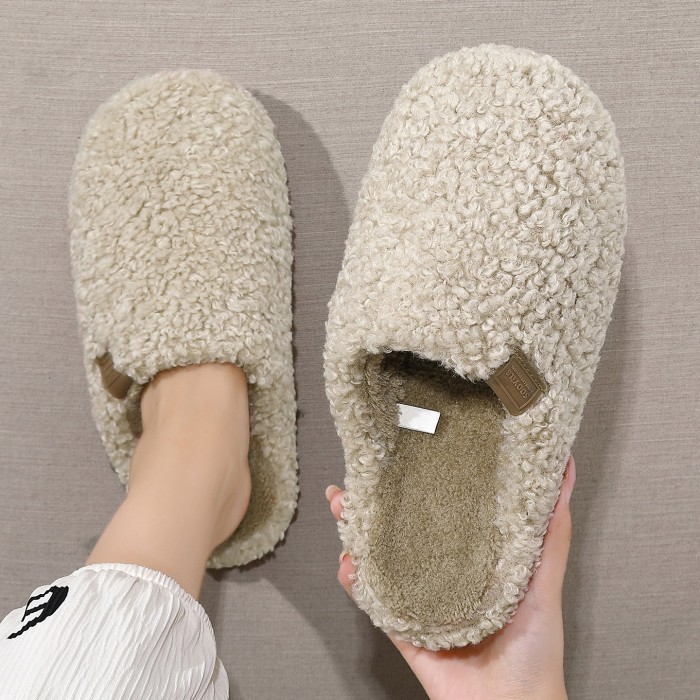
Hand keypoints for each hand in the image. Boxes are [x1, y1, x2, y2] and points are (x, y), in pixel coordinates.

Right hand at [326, 454, 575, 699]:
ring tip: (344, 507)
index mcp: (472, 561)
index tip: (406, 457)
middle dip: (375, 504)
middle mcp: (441, 577)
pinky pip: (372, 600)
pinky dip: (354, 580)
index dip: (418, 486)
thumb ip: (552, 530)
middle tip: (361, 480)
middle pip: (400, 532)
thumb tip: (566, 473)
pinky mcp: (403, 627)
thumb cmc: (536, 651)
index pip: (440, 515)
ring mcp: (418, 601)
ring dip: (356, 533)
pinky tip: (348, 562)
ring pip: (379, 559)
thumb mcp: (546, 578)